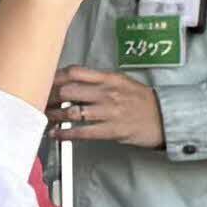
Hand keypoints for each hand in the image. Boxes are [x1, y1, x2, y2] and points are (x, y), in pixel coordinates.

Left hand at [46, 69, 164, 148]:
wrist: (165, 118)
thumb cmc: (143, 101)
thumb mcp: (122, 82)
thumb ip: (99, 81)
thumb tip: (74, 82)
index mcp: (109, 78)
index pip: (75, 72)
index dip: (56, 77)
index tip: (44, 81)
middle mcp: (107, 93)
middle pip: (68, 91)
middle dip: (50, 97)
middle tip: (40, 101)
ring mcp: (109, 112)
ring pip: (72, 112)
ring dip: (54, 115)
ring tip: (45, 117)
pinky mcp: (111, 130)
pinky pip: (82, 132)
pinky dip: (65, 133)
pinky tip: (56, 133)